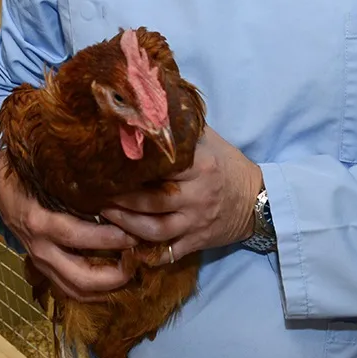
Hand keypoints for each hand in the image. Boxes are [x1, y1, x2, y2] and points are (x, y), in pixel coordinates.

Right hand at [0, 155, 137, 302]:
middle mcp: (40, 249)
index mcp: (39, 222)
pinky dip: (95, 291)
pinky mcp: (44, 270)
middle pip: (80, 277)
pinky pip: (70, 289)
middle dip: (114, 276)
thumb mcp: (44, 175)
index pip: (77, 236)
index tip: (134, 234)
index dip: (108, 239)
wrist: (1, 192)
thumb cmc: (26, 177)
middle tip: (138, 261)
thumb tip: (113, 183)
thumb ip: (73, 183)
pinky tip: (115, 281)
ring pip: (76, 291)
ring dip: (107, 289)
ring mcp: (41, 263)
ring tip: (131, 274)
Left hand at [99, 123, 262, 263]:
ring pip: (155, 229)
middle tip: (97, 191)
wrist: (259, 201)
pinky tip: (124, 244)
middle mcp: (198, 195)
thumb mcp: (208, 141)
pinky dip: (144, 252)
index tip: (107, 163)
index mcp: (200, 166)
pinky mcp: (196, 242)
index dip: (133, 167)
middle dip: (121, 198)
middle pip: (153, 200)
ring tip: (105, 213)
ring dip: (126, 224)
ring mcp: (196, 222)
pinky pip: (167, 252)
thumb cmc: (226, 165)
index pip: (162, 166)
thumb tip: (145, 105)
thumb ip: (180, 128)